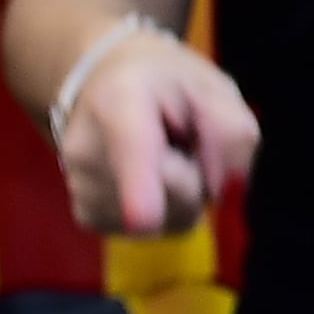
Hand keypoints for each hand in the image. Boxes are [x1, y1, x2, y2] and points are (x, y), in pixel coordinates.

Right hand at [55, 28, 258, 235]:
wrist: (105, 84)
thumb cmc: (166, 83)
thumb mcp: (212, 85)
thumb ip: (231, 128)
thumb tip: (221, 184)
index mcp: (119, 100)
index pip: (133, 149)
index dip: (141, 188)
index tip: (144, 219)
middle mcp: (87, 149)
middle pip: (175, 192)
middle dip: (200, 173)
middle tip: (183, 138)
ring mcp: (82, 188)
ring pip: (170, 217)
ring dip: (184, 192)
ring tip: (164, 154)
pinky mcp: (89, 216)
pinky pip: (157, 230)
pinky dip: (166, 208)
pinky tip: (150, 176)